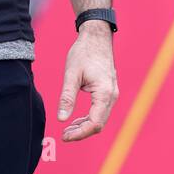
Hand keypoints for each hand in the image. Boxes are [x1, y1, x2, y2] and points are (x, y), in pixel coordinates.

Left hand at [57, 22, 118, 142]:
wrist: (97, 37)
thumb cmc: (84, 52)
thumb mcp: (71, 74)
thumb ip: (67, 98)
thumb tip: (61, 119)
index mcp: (104, 93)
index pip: (94, 123)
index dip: (80, 133)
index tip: (64, 136)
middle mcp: (112, 96)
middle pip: (98, 124)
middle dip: (81, 133)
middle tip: (63, 136)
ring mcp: (112, 94)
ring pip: (100, 119)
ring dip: (84, 127)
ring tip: (67, 130)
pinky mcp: (108, 92)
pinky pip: (100, 111)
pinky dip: (88, 118)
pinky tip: (75, 120)